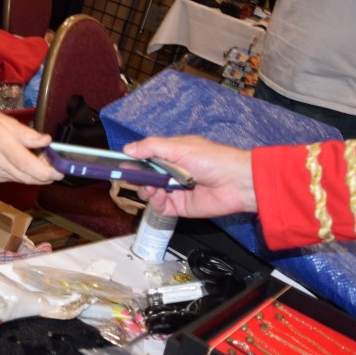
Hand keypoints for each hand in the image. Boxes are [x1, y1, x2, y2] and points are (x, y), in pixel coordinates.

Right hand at [0, 110, 62, 184]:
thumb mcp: (4, 119)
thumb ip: (27, 133)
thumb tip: (46, 141)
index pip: (27, 164)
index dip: (47, 171)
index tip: (60, 169)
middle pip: (27, 176)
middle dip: (46, 175)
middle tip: (57, 168)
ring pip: (22, 180)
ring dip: (37, 175)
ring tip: (44, 164)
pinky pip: (14, 178)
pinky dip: (25, 174)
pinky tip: (28, 165)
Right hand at [122, 135, 255, 216]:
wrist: (237, 183)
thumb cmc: (214, 159)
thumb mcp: (179, 147)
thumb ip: (152, 147)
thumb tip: (128, 149)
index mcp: (170, 154)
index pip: (144, 157)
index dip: (131, 160)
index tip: (118, 163)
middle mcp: (170, 172)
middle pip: (143, 176)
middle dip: (135, 177)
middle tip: (130, 176)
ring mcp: (174, 190)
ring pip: (148, 192)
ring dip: (145, 190)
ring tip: (152, 187)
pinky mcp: (179, 207)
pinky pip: (159, 207)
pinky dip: (155, 203)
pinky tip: (159, 196)